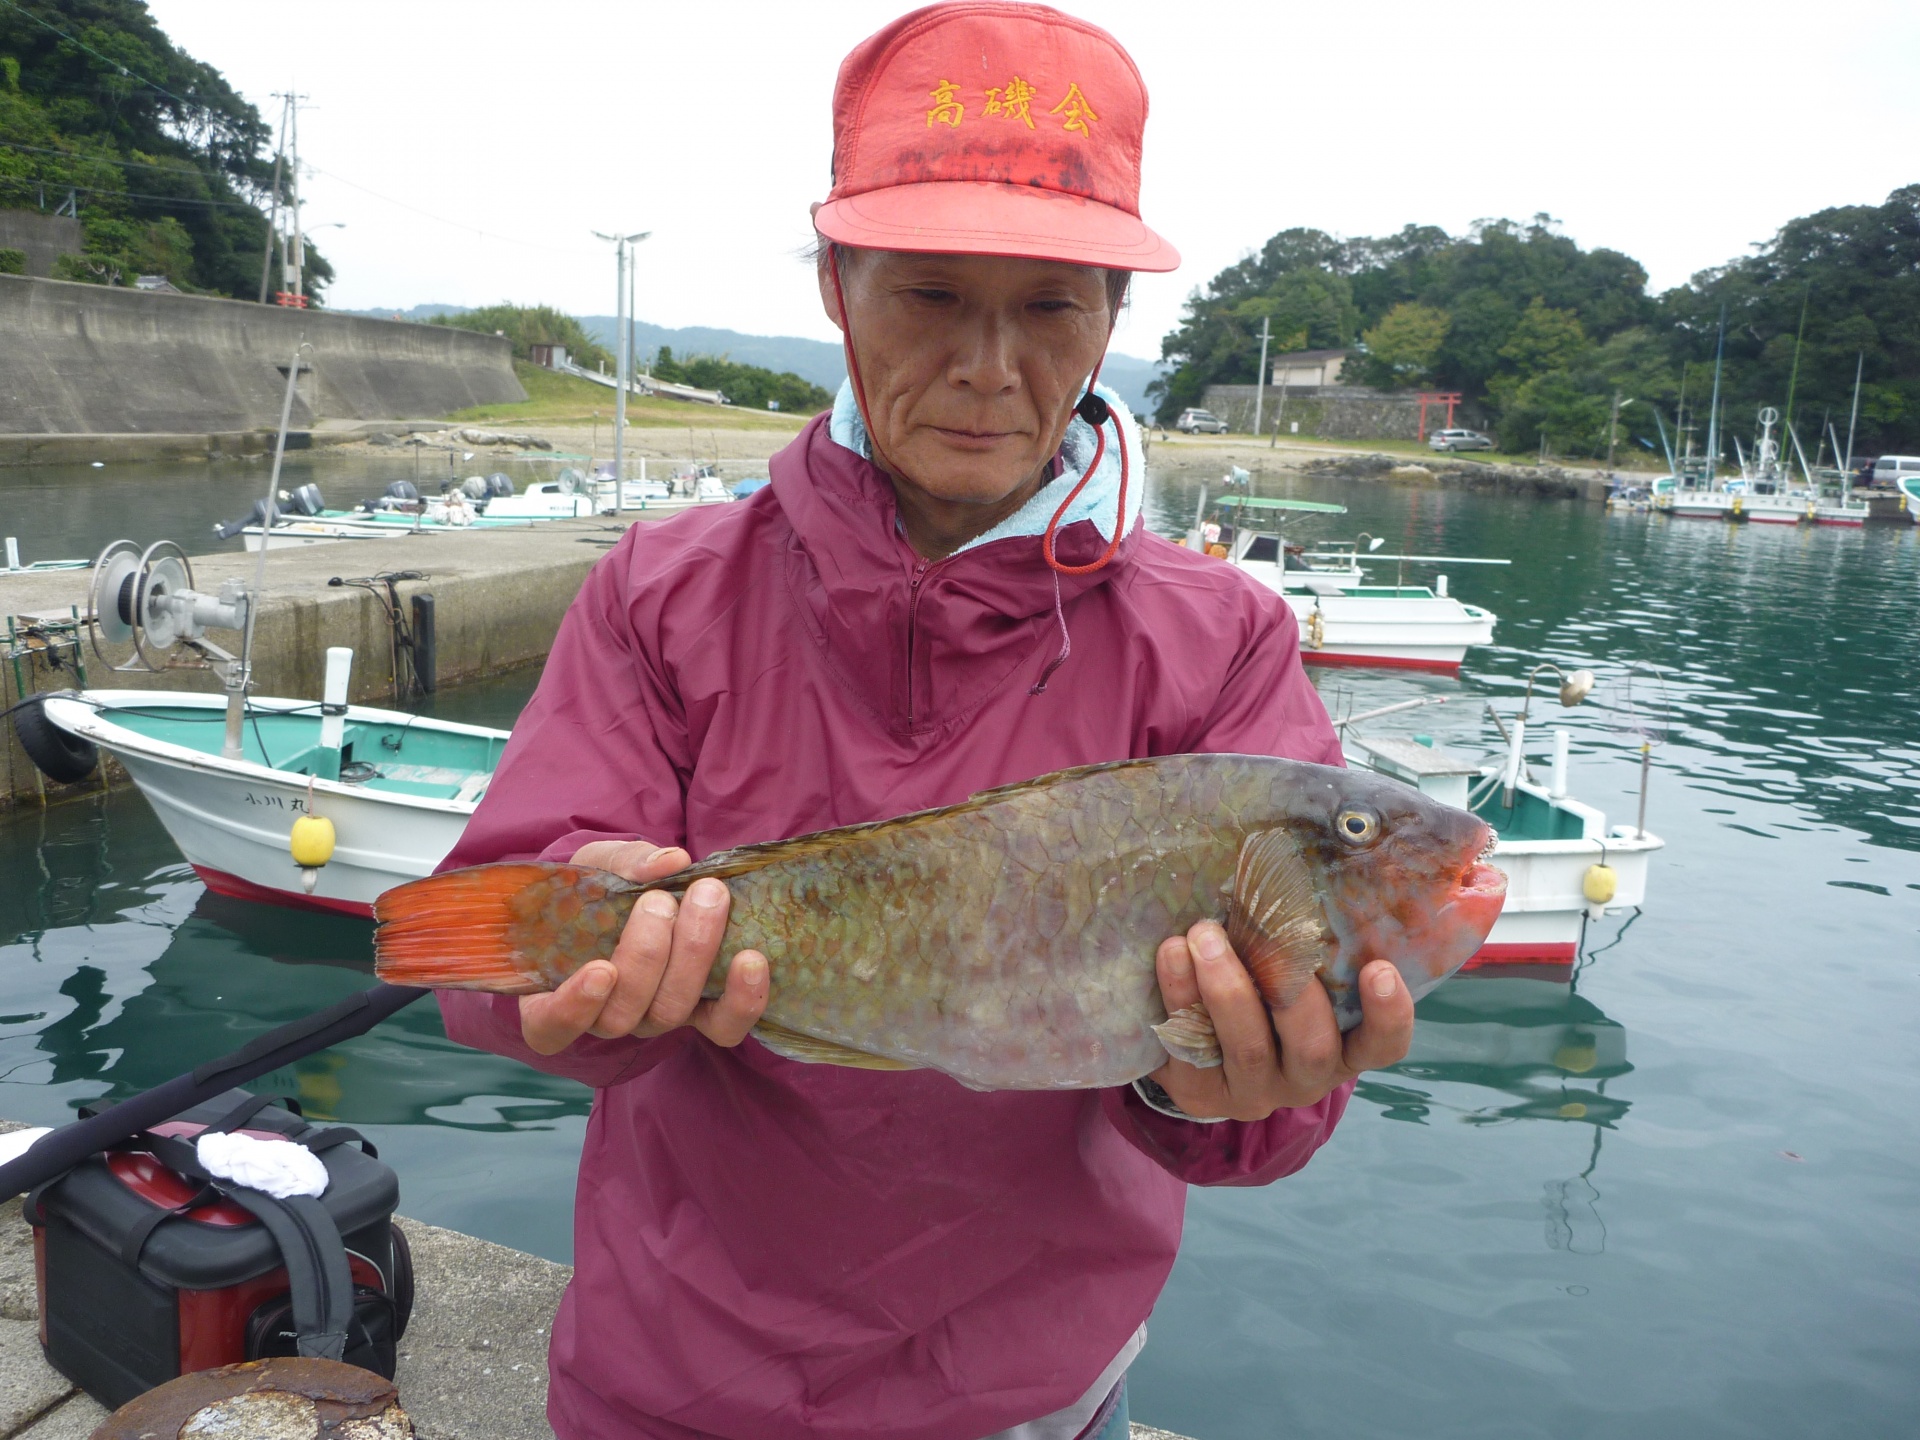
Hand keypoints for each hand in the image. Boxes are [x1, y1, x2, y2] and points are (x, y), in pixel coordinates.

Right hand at [518, 840, 768, 1055]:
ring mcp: (654, 1017)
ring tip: (707, 898)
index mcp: (558, 991)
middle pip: (622, 1014)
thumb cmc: (598, 887)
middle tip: (661, 900)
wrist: (637, 894)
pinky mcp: (702, 1013)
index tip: (600, 968)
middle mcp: (605, 1016)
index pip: (552, 1026)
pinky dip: (741, 999)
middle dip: (647, 955)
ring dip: (692, 955)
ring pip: (671, 1012)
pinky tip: (752, 960)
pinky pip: (722, 1026)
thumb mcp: (596, 865)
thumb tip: (670, 862)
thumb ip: (623, 864)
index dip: (573, 1008)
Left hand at [1148, 920, 1413, 1121]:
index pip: (1382, 1046)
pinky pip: (1192, 1051)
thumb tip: (1295, 867)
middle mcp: (1304, 1076)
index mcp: (1341, 1048)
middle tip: (1268, 930)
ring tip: (1202, 934)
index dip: (1388, 1014)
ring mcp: (1253, 1090)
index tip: (1378, 967)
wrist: (1195, 1045)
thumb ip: (1305, 945)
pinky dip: (1181, 995)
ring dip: (1226, 987)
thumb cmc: (1258, 990)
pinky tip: (1171, 954)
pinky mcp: (1201, 1092)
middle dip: (1290, 989)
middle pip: (1313, 1048)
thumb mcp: (1290, 974)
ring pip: (1248, 1049)